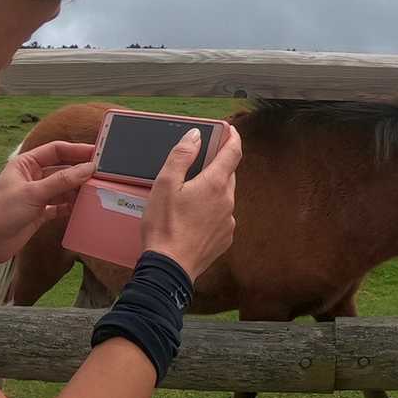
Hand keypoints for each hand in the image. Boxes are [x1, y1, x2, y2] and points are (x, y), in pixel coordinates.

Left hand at [0, 140, 95, 267]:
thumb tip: (88, 169)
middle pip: (63, 169)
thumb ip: (61, 181)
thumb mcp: (32, 193)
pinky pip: (61, 206)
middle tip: (103, 174)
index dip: (77, 150)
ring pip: (64, 188)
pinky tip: (84, 208)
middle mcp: (33, 177)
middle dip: (81, 171)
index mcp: (26, 164)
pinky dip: (72, 206)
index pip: (56, 150)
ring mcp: (37, 195)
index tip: (98, 153)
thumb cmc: (1, 212)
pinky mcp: (40, 213)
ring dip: (78, 190)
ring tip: (97, 191)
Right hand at [141, 125, 241, 279]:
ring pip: (224, 196)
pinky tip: (192, 218)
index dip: (232, 137)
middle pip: (228, 174)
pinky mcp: (225, 238)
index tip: (228, 129)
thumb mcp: (165, 184)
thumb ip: (182, 156)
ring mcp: (228, 221)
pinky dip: (211, 211)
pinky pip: (221, 216)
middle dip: (217, 164)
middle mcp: (228, 201)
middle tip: (200, 161)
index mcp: (215, 184)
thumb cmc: (164, 226)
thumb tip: (196, 136)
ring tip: (189, 195)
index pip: (233, 152)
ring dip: (212, 190)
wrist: (170, 268)